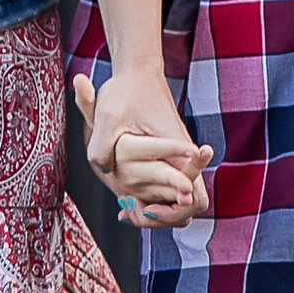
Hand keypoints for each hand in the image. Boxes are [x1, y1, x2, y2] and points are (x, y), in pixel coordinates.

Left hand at [76, 70, 210, 227]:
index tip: (147, 206)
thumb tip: (103, 170)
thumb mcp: (107, 114)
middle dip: (164, 219)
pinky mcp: (167, 163)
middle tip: (136, 211)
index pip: (192, 197)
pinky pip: (167, 194)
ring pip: (179, 204)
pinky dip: (151, 203)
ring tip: (127, 210)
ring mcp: (176, 162)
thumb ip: (101, 144)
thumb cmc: (124, 91)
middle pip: (190, 207)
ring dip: (157, 215)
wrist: (135, 74)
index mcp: (178, 150)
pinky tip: (124, 205)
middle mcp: (183, 160)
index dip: (174, 211)